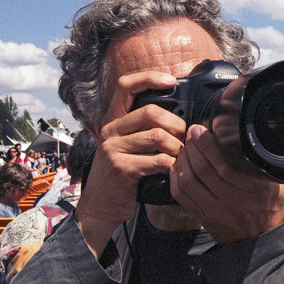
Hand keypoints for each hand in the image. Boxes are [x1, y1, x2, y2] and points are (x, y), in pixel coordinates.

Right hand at [76, 71, 183, 256]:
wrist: (101, 206)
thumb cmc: (121, 173)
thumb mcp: (125, 144)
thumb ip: (141, 127)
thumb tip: (176, 113)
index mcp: (112, 119)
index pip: (125, 85)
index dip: (149, 78)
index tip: (170, 80)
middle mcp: (110, 130)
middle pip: (151, 111)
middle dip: (176, 124)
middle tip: (183, 137)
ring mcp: (113, 149)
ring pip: (158, 136)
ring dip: (177, 147)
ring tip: (180, 156)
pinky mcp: (121, 168)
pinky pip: (157, 160)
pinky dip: (172, 164)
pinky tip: (172, 169)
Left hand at [170, 124, 283, 244]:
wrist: (260, 239)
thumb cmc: (269, 205)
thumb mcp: (278, 182)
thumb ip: (268, 162)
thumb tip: (259, 135)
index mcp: (257, 192)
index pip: (226, 167)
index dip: (209, 146)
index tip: (201, 130)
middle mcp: (235, 202)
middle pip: (204, 171)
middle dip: (193, 147)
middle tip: (191, 133)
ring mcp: (216, 211)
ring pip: (189, 182)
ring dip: (183, 160)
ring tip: (186, 147)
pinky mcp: (203, 216)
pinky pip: (181, 195)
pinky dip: (175, 176)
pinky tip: (178, 164)